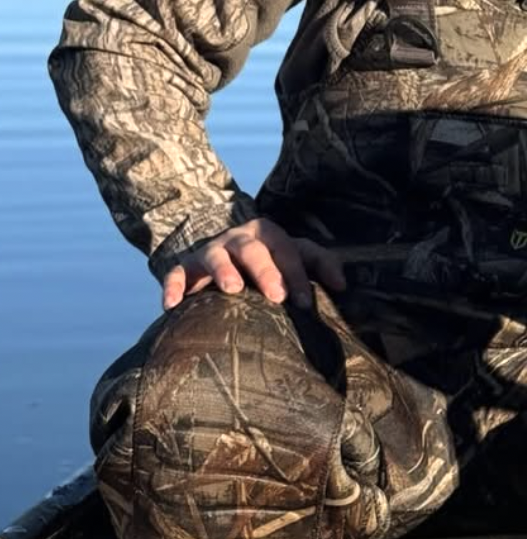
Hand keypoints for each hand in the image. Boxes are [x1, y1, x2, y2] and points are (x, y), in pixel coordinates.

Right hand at [161, 217, 345, 311]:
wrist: (224, 252)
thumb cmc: (269, 258)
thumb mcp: (294, 254)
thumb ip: (320, 263)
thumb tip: (342, 285)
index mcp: (268, 234)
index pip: (286, 250)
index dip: (297, 274)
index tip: (304, 302)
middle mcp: (239, 238)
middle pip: (253, 249)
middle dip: (266, 271)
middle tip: (276, 296)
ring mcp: (211, 251)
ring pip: (215, 255)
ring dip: (223, 270)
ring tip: (233, 289)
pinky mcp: (185, 267)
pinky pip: (175, 273)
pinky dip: (173, 286)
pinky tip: (172, 305)